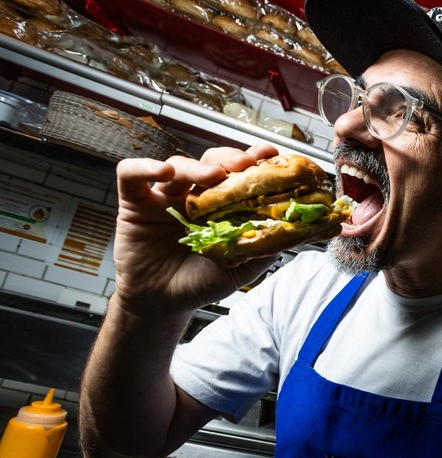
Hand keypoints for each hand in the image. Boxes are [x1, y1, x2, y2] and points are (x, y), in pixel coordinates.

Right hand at [112, 144, 280, 313]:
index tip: (270, 154)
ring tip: (212, 176)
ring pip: (178, 164)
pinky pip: (132, 175)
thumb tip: (295, 226)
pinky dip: (145, 167)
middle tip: (245, 164)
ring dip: (196, 166)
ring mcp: (164, 196)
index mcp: (222, 204)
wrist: (165, 303)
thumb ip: (265, 244)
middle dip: (229, 158)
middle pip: (211, 161)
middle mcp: (195, 194)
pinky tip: (162, 171)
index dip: (254, 160)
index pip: (238, 173)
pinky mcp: (134, 202)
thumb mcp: (243, 265)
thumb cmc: (203, 282)